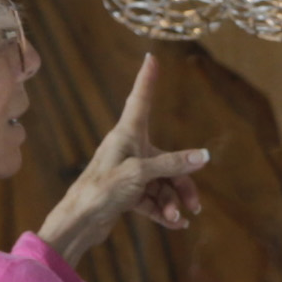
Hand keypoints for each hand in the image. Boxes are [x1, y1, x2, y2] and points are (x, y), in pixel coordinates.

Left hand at [36, 54, 208, 264]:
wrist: (78, 222)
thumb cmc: (101, 190)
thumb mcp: (139, 174)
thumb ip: (171, 165)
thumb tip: (203, 157)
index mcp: (126, 135)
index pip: (140, 99)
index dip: (147, 78)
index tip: (150, 57)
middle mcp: (129, 149)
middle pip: (167, 159)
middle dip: (182, 184)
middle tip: (195, 206)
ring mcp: (129, 172)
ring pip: (162, 182)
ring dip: (173, 201)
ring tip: (178, 219)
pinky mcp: (127, 193)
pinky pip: (153, 199)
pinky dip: (164, 211)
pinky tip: (175, 224)